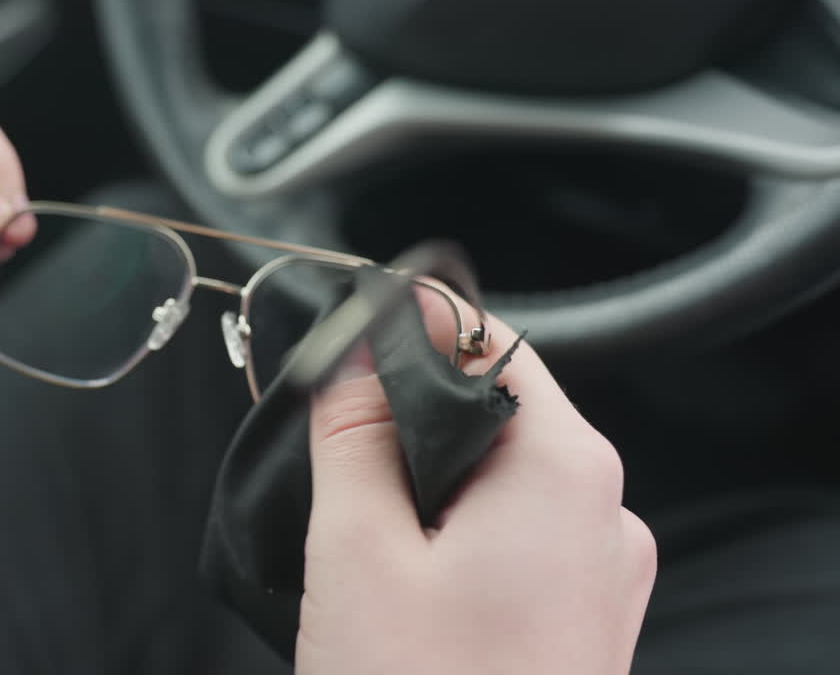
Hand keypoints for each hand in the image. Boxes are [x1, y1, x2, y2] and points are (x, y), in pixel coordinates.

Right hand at [297, 304, 656, 673]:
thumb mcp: (357, 550)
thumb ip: (351, 434)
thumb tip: (350, 353)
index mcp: (564, 473)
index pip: (491, 343)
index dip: (416, 324)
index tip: (353, 321)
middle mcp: (605, 515)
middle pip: (498, 411)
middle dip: (414, 416)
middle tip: (337, 448)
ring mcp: (602, 574)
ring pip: (505, 480)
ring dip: (436, 484)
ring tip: (370, 536)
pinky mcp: (583, 619)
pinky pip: (521, 538)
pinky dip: (463, 536)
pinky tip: (412, 582)